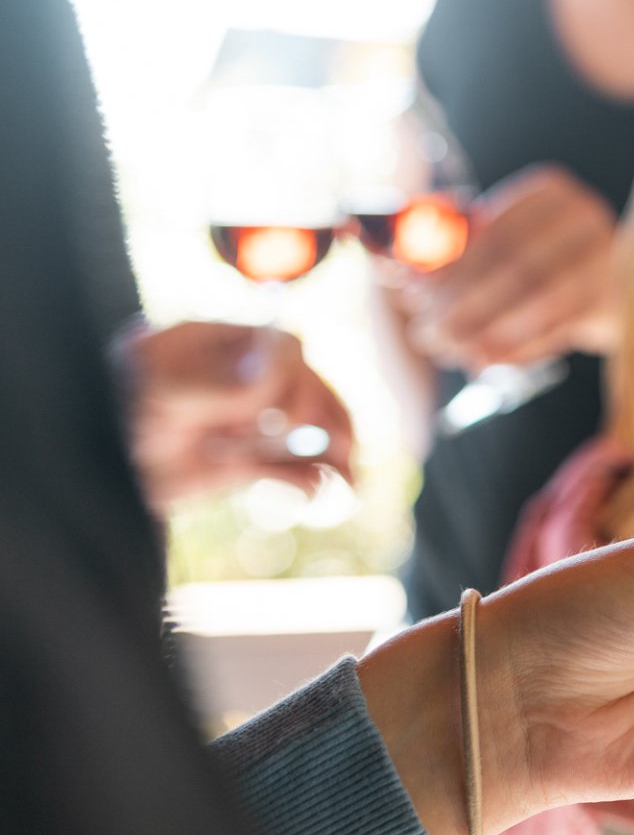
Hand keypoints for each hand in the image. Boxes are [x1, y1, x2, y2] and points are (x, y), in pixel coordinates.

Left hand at [121, 322, 353, 506]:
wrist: (85, 481)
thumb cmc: (105, 421)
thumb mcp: (156, 395)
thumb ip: (215, 382)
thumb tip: (275, 368)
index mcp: (214, 344)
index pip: (279, 343)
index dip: (289, 373)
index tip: (277, 405)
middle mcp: (238, 378)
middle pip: (305, 384)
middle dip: (315, 412)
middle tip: (308, 438)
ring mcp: (243, 422)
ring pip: (308, 428)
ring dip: (333, 448)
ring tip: (346, 474)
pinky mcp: (242, 464)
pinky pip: (291, 468)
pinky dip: (310, 479)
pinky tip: (322, 490)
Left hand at [404, 164, 618, 369]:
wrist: (628, 291)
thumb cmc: (549, 263)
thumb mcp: (509, 244)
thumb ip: (460, 252)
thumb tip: (405, 277)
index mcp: (551, 192)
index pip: (492, 231)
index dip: (449, 267)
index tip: (415, 295)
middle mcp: (586, 218)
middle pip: (515, 268)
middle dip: (462, 306)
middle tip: (427, 333)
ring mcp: (609, 261)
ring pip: (537, 304)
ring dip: (486, 333)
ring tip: (450, 350)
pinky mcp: (616, 303)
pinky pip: (558, 331)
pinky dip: (515, 350)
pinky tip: (485, 360)